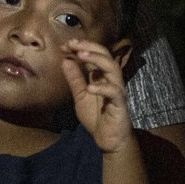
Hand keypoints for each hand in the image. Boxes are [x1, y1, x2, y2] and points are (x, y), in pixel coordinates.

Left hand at [62, 39, 132, 153]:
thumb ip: (75, 80)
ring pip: (112, 68)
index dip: (80, 47)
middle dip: (89, 47)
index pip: (94, 55)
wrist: (108, 139)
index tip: (65, 45)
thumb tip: (65, 60)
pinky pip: (114, 92)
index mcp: (101, 76)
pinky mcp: (120, 103)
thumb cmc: (97, 117)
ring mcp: (117, 90)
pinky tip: (90, 88)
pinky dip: (102, 88)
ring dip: (96, 59)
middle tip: (73, 44)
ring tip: (81, 55)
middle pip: (105, 55)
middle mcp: (111, 79)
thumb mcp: (80, 97)